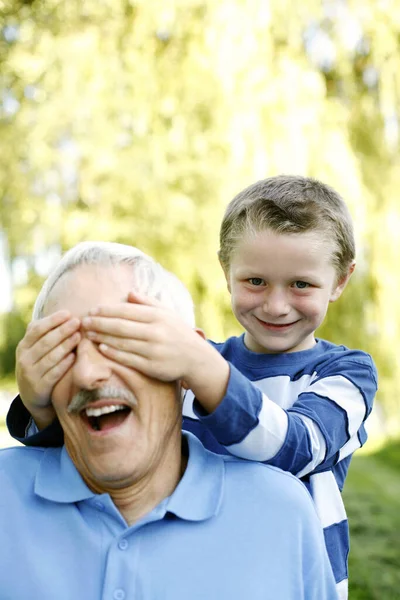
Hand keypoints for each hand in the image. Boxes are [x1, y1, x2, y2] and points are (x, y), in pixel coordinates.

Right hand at [16, 311, 80, 427]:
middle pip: (45, 342)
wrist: (32, 394)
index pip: (37, 329)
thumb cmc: (39, 363)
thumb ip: (45, 333)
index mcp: (24, 346)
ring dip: (65, 345)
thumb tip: (65, 314)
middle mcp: (24, 359)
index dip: (53, 320)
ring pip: (50, 357)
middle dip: (62, 331)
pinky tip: (74, 356)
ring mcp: (31, 374)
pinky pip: (54, 373)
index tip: (68, 313)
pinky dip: (64, 364)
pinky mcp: (39, 387)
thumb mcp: (35, 348)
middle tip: (77, 322)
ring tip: (78, 336)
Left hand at [81, 292, 203, 382]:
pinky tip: (101, 347)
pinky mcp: (152, 366)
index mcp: (158, 316)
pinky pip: (128, 359)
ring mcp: (154, 350)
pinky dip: (113, 353)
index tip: (93, 310)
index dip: (107, 310)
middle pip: (121, 326)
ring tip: (88, 333)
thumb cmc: (178, 332)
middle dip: (99, 323)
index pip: (127, 311)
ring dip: (102, 337)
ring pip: (122, 343)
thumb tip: (129, 293)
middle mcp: (156, 332)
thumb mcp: (167, 313)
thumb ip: (148, 302)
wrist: (196, 358)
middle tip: (84, 321)